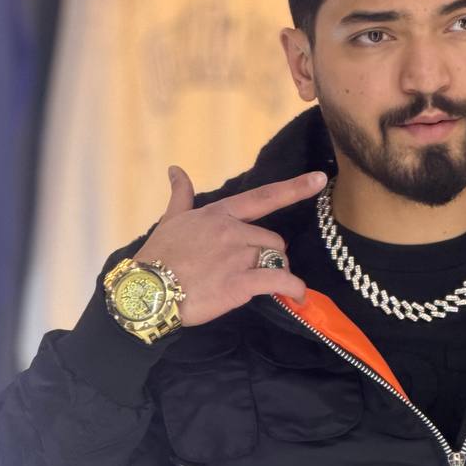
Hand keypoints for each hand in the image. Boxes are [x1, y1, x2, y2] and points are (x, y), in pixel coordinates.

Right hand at [136, 165, 326, 326]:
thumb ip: (180, 195)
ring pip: (276, 259)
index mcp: (218, 214)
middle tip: (253, 270)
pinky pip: (279, 281)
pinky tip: (296, 295)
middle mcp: (231, 231)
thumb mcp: (170, 220)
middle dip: (269, 255)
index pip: (263, 197)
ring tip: (262, 285)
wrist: (146, 291)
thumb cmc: (157, 257)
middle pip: (272, 239)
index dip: (294, 188)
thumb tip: (176, 170)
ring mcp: (237, 256)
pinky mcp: (240, 283)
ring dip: (276, 272)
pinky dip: (293, 289)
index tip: (320, 180)